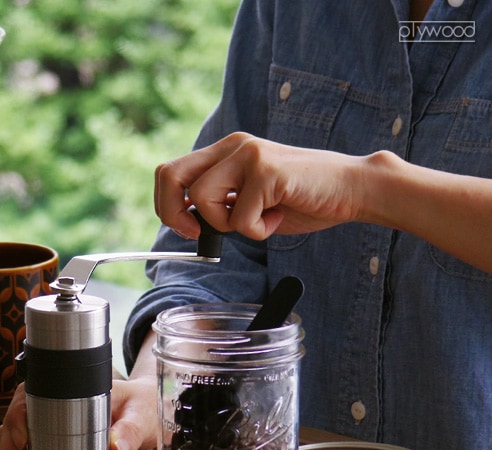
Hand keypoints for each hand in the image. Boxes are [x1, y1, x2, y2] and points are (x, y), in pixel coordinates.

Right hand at [0, 375, 157, 449]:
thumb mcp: (141, 416)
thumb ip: (130, 432)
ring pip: (14, 435)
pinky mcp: (52, 436)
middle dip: (10, 449)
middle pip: (15, 418)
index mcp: (69, 386)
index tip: (23, 441)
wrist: (147, 411)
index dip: (18, 417)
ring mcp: (50, 418)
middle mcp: (53, 399)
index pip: (30, 395)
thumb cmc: (142, 406)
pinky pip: (26, 448)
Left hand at [154, 132, 363, 240]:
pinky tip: (280, 216)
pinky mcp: (266, 170)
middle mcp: (232, 146)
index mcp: (225, 151)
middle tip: (198, 234)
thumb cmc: (301, 199)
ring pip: (202, 199)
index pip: (170, 172)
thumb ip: (220, 202)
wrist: (351, 189)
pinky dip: (259, 231)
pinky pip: (240, 218)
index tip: (188, 229)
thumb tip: (187, 220)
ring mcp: (248, 154)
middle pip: (170, 175)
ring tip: (260, 220)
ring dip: (229, 225)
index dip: (167, 205)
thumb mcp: (250, 199)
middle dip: (174, 214)